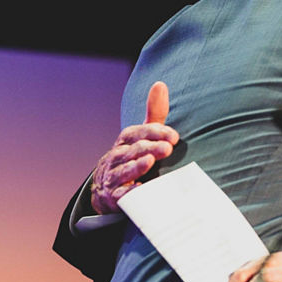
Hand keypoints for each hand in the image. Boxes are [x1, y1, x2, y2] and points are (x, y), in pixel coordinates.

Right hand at [91, 81, 178, 213]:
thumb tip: (160, 84)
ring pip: (123, 170)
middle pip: (133, 150)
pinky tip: (140, 189)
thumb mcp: (143, 136)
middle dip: (150, 148)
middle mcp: (116, 157)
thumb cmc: (132, 157)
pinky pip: (120, 194)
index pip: (138, 133)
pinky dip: (128, 192)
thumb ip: (154, 114)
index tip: (174, 136)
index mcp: (125, 141)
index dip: (155, 132)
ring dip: (136, 166)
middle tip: (168, 149)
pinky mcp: (113, 196)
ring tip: (149, 161)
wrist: (107, 188)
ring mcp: (113, 177)